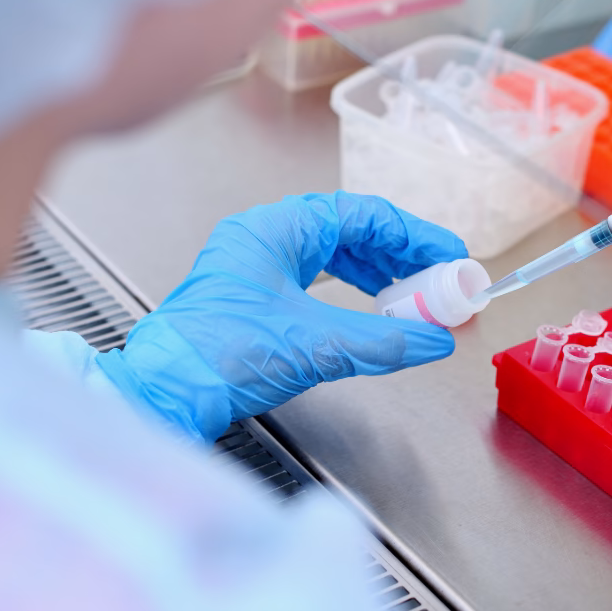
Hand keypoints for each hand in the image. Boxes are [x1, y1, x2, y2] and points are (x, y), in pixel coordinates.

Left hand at [96, 192, 467, 442]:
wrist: (163, 395)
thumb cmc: (216, 357)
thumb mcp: (316, 345)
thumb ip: (384, 340)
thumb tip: (434, 339)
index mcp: (275, 229)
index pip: (362, 215)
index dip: (413, 235)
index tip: (448, 255)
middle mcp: (263, 239)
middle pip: (349, 231)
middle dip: (400, 256)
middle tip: (437, 280)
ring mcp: (254, 267)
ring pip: (332, 254)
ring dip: (377, 274)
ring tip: (413, 297)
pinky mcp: (251, 298)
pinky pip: (314, 279)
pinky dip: (350, 292)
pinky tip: (370, 309)